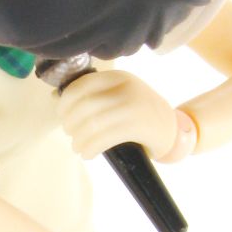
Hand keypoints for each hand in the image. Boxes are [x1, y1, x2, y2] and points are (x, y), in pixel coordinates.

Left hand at [56, 69, 179, 159]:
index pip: (82, 85)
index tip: (63, 116)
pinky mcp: (138, 126)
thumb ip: (94, 96)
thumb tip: (57, 98)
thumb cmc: (140, 116)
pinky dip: (90, 148)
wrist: (174, 131)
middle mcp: (126, 87)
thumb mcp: (119, 98)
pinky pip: (104, 138)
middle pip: (84, 105)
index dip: (66, 102)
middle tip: (71, 134)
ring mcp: (133, 106)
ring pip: (92, 123)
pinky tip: (88, 154)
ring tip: (78, 147)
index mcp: (118, 77)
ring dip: (79, 139)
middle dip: (71, 123)